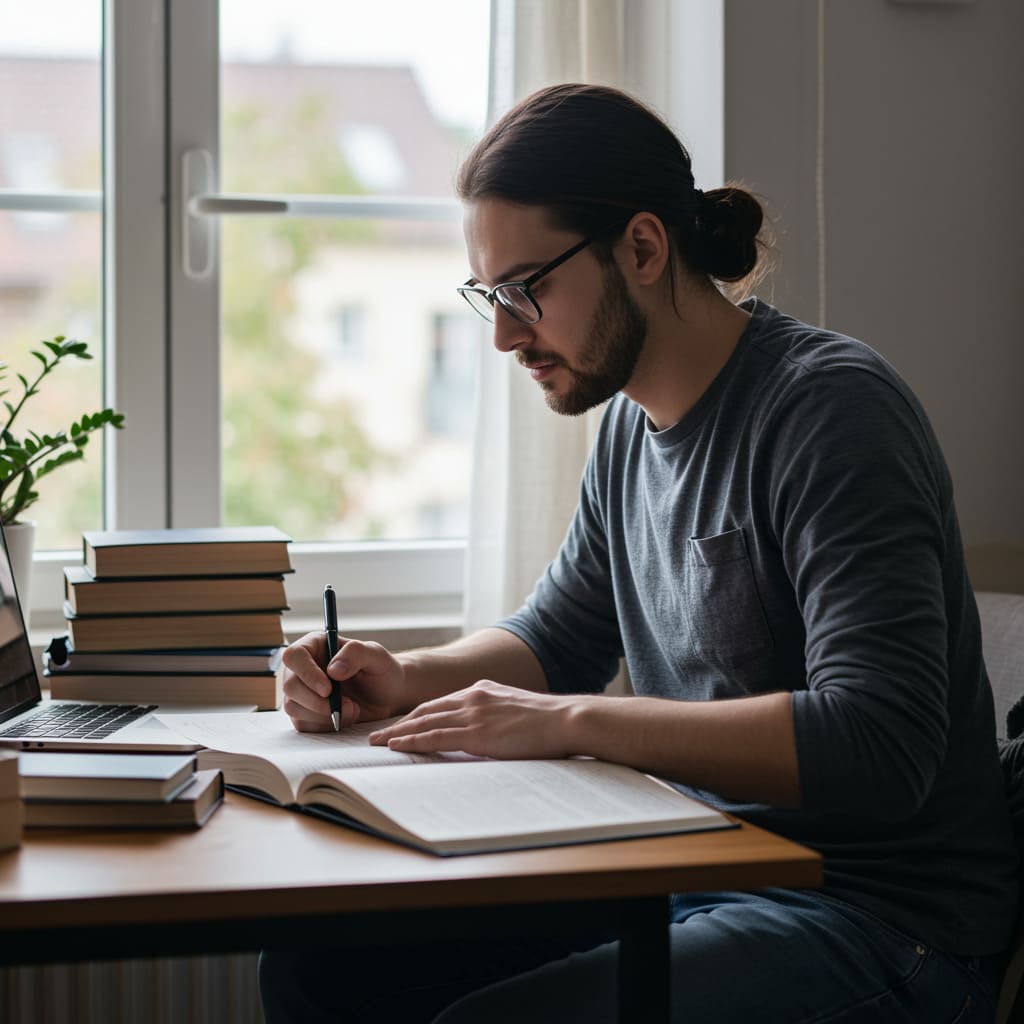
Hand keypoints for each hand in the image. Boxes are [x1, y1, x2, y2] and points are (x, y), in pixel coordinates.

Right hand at [280, 632, 408, 732]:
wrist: (389, 696)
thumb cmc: (382, 670)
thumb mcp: (376, 656)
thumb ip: (356, 654)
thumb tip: (332, 670)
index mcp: (315, 646)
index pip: (294, 656)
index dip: (306, 673)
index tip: (328, 689)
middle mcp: (303, 668)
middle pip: (290, 685)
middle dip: (318, 701)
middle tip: (348, 705)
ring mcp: (302, 692)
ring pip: (293, 707)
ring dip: (324, 715)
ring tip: (352, 710)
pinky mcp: (305, 714)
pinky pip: (303, 724)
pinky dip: (325, 726)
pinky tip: (345, 718)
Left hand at [367, 679, 575, 758]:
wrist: (566, 719)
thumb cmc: (547, 721)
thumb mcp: (515, 709)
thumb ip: (495, 713)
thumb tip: (486, 730)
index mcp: (481, 690)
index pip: (439, 703)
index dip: (415, 715)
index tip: (398, 724)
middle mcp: (472, 697)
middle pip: (424, 710)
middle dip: (398, 723)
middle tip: (375, 735)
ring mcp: (473, 713)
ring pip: (423, 722)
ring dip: (396, 733)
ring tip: (376, 744)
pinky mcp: (476, 733)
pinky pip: (435, 737)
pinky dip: (412, 741)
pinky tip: (396, 747)